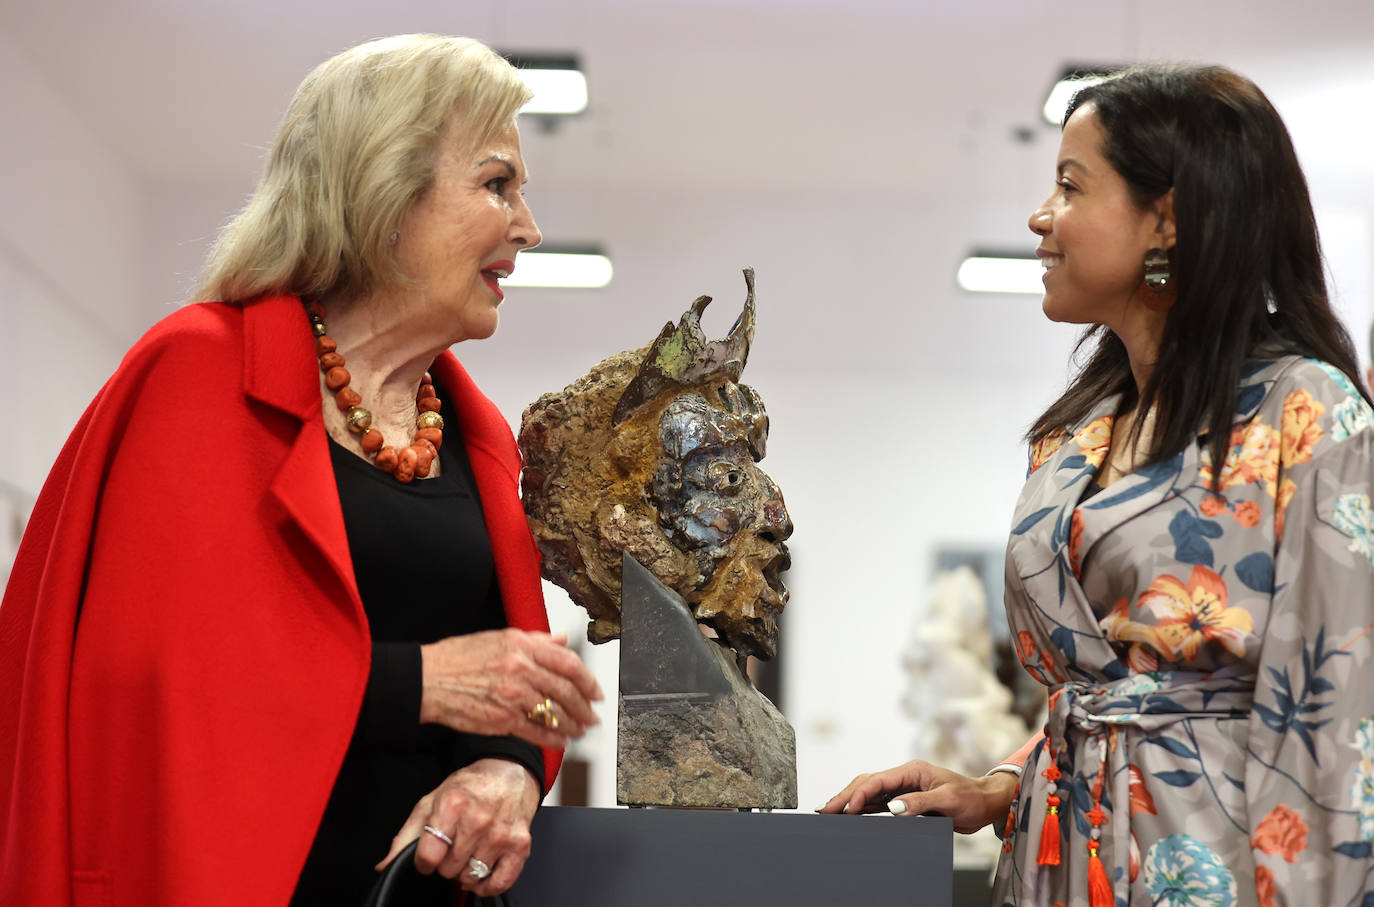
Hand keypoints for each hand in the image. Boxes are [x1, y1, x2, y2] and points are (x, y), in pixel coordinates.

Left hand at [377, 758, 540, 895]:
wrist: (509, 772)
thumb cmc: (470, 786)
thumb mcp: (432, 801)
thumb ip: (407, 836)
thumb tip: (386, 865)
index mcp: (452, 806)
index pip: (428, 855)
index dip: (423, 861)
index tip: (428, 855)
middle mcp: (478, 820)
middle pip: (448, 869)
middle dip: (446, 863)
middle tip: (453, 845)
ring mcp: (500, 834)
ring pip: (470, 878)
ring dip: (465, 873)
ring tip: (469, 853)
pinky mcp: (519, 845)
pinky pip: (499, 883)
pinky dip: (487, 886)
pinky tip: (482, 872)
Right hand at [419, 629, 603, 749]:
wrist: (427, 680)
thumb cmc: (459, 658)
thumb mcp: (499, 637)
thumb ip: (536, 640)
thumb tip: (562, 640)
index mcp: (522, 646)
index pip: (568, 663)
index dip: (588, 680)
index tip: (597, 692)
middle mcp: (521, 669)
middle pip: (566, 691)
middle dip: (585, 707)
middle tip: (593, 716)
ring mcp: (512, 695)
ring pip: (554, 713)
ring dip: (572, 725)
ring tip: (580, 730)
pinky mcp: (501, 719)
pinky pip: (535, 731)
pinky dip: (552, 738)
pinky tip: (560, 741)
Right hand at [817, 760, 1018, 834]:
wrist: (985, 802)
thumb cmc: (971, 798)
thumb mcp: (947, 800)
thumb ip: (919, 803)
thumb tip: (892, 808)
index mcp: (912, 771)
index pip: (878, 780)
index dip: (860, 794)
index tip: (847, 809)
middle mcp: (905, 777)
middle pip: (867, 783)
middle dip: (845, 795)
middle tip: (826, 809)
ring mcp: (904, 788)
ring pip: (869, 791)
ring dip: (850, 800)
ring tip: (830, 810)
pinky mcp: (906, 800)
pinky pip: (879, 802)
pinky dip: (862, 807)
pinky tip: (851, 813)